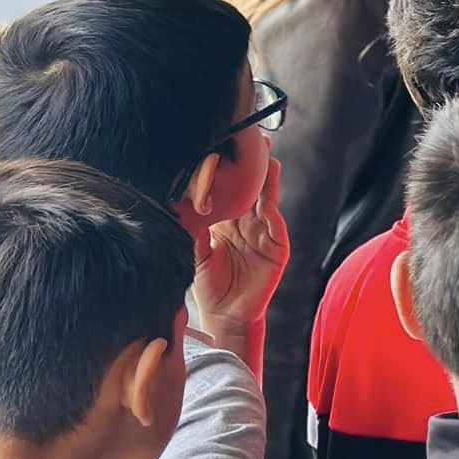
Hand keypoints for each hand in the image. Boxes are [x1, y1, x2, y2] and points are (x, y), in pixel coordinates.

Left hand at [195, 158, 290, 339]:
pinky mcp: (277, 248)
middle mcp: (248, 224)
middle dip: (254, 168)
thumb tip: (182, 203)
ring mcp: (264, 234)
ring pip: (267, 202)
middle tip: (253, 142)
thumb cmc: (209, 286)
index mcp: (227, 223)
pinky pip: (276, 226)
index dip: (230, 173)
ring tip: (269, 160)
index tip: (224, 150)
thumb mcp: (196, 252)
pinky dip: (272, 212)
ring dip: (269, 182)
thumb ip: (194, 228)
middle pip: (253, 190)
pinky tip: (269, 200)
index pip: (231, 191)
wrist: (225, 315)